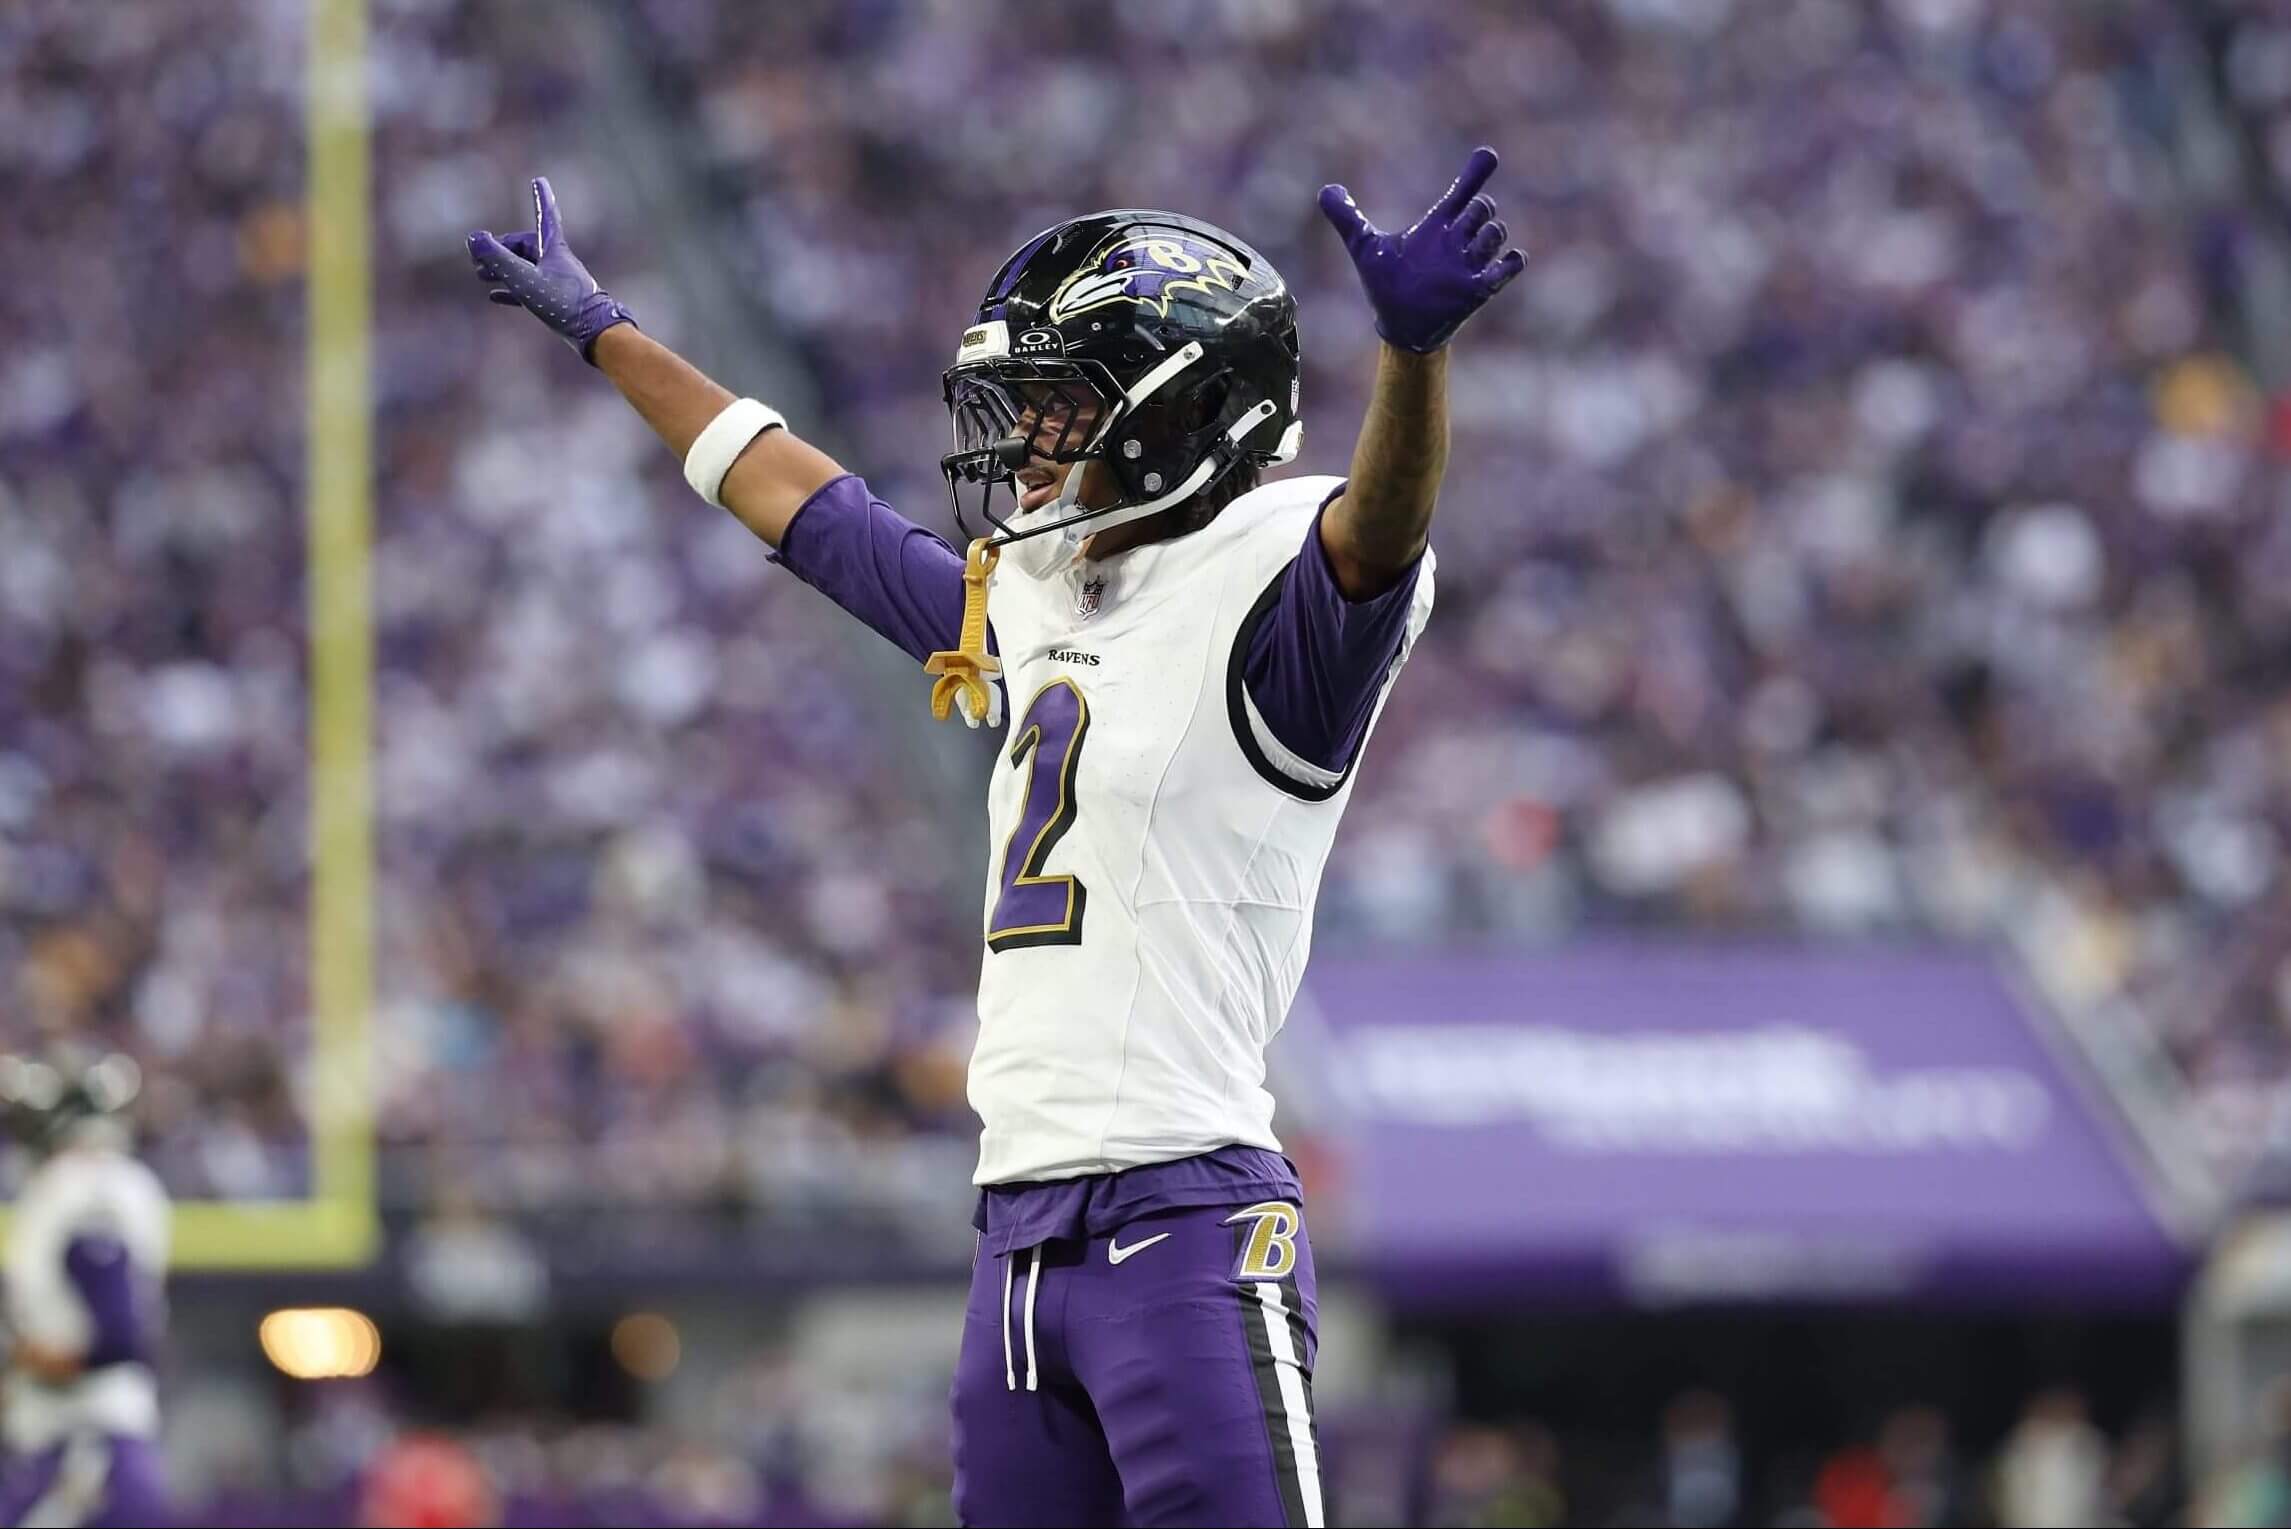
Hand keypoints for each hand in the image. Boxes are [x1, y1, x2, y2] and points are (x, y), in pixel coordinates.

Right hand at [467, 177, 636, 363]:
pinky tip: (494, 296)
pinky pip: (528, 289)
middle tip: (476, 257)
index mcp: (553, 248)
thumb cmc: (562, 303)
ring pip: (524, 268)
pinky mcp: (554, 301)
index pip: (545, 216)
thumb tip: (473, 238)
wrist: (594, 333)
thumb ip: (497, 259)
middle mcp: (555, 261)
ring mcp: (555, 280)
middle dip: (499, 250)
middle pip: (523, 247)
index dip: (541, 198)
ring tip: (480, 275)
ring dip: (501, 269)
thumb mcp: (524, 278)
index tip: (539, 180)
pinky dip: (510, 289)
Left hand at [1318, 147, 1525, 353]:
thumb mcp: (1363, 247)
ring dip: (1491, 234)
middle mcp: (1456, 242)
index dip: (1475, 173)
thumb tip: (1325, 189)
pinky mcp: (1477, 290)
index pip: (1461, 192)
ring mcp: (1469, 265)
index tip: (1487, 155)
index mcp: (1436, 227)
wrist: (1397, 325)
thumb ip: (1347, 218)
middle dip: (1480, 207)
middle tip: (1463, 217)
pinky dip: (1512, 262)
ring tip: (1474, 243)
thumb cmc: (1387, 285)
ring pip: (1496, 235)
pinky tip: (1508, 260)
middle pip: (1483, 209)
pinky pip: (1507, 269)